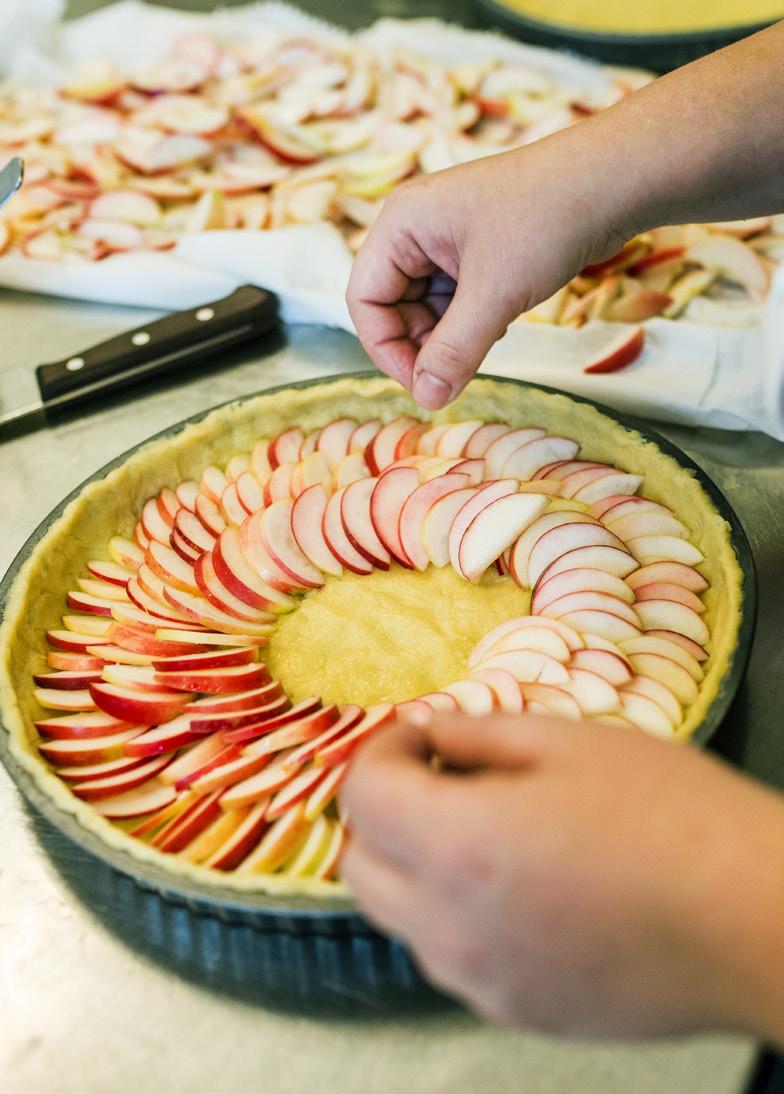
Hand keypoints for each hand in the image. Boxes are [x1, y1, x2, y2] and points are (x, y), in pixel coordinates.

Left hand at [341, 713, 783, 1039]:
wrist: (756, 922)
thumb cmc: (674, 816)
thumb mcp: (571, 743)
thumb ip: (478, 735)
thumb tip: (427, 731)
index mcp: (459, 848)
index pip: (362, 796)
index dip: (381, 750)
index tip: (418, 732)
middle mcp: (451, 930)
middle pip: (360, 866)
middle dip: (384, 811)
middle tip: (440, 775)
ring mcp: (481, 983)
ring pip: (400, 917)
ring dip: (416, 864)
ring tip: (487, 828)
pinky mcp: (518, 1013)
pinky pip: (451, 956)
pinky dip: (455, 912)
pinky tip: (521, 884)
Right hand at [346, 136, 629, 409]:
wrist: (613, 181)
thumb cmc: (547, 219)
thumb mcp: (495, 294)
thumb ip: (454, 351)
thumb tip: (427, 400)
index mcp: (401, 224)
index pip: (365, 299)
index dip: (386, 349)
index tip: (422, 384)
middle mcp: (415, 230)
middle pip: (392, 307)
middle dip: (421, 345)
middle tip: (456, 372)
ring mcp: (447, 240)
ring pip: (427, 309)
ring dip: (449, 337)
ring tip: (487, 338)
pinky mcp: (477, 252)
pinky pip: (456, 302)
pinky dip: (471, 323)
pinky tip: (500, 323)